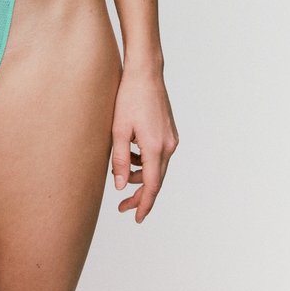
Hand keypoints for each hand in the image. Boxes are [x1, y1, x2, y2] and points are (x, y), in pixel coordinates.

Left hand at [110, 66, 178, 222]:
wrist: (145, 72)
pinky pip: (159, 154)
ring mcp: (171, 138)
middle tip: (123, 206)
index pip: (152, 186)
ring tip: (123, 176)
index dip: (144, 204)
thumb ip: (120, 160)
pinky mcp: (169, 131)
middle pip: (156, 180)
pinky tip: (132, 156)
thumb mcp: (118, 130)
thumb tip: (121, 186)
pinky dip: (147, 161)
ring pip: (158, 167)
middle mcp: (168, 145)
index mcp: (156, 147)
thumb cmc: (129, 97)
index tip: (136, 218)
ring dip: (142, 176)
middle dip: (140, 195)